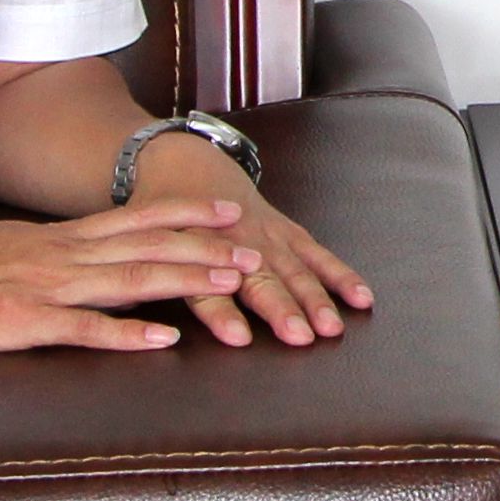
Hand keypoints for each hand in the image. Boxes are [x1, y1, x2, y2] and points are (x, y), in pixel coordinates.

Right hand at [0, 199, 264, 353]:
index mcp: (56, 242)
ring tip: (231, 284)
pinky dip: (126, 332)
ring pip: (127, 279)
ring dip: (184, 281)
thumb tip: (81, 257)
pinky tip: (163, 338)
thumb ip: (47, 256)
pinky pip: (82, 328)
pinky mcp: (21, 322)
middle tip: (255, 248)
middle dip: (204, 249)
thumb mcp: (6, 252)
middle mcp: (59, 257)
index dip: (183, 216)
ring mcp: (43, 288)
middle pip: (144, 247)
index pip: (131, 221)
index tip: (228, 211)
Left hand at [131, 133, 377, 347]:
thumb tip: (138, 316)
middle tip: (299, 337)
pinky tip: (362, 298)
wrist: (185, 163)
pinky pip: (318, 255)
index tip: (238, 338)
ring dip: (315, 298)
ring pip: (295, 269)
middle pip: (261, 280)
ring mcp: (268, 235)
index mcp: (195, 247)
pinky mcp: (288, 231)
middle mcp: (237, 242)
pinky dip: (340, 275)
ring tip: (332, 327)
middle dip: (281, 308)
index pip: (207, 286)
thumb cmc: (160, 213)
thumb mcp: (141, 238)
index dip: (221, 312)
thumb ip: (148, 271)